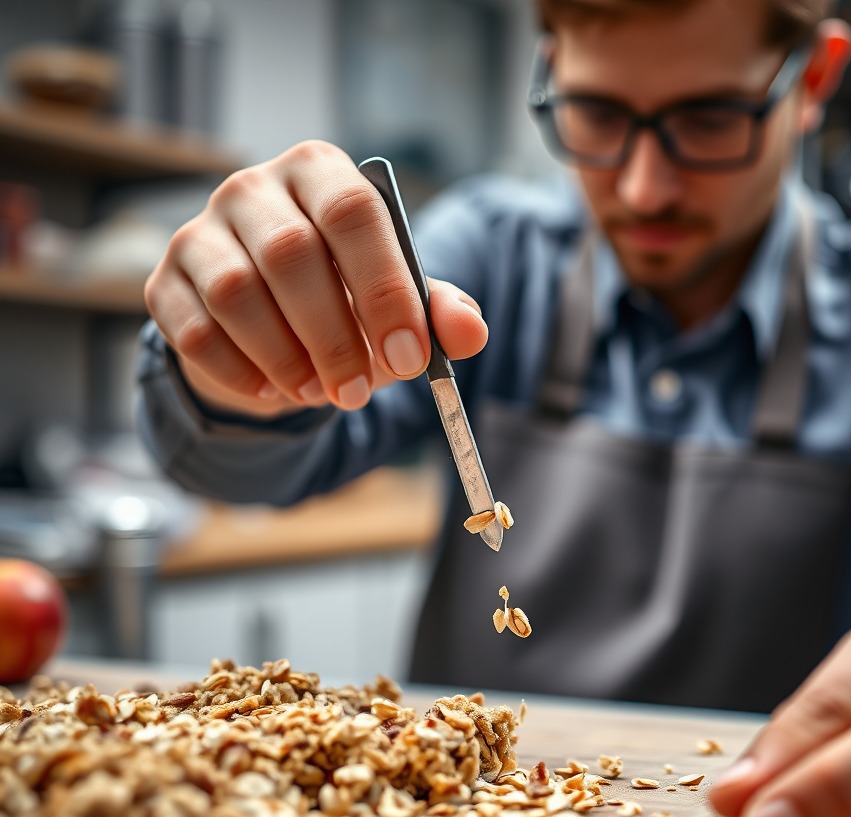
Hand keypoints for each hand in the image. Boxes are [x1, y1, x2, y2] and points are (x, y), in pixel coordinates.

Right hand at [144, 141, 487, 417]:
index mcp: (322, 176)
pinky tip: (271, 389)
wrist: (269, 321)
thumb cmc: (343, 301)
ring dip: (285, 358)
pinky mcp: (165, 281)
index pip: (354, 213)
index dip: (384, 290)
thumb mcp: (396, 303)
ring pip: (237, 293)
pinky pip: (194, 330)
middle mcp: (255, 188)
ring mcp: (200, 231)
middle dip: (334, 337)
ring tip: (318, 392)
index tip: (410, 359)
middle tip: (358, 392)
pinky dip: (239, 372)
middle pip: (291, 254)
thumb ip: (436, 312)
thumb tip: (470, 331)